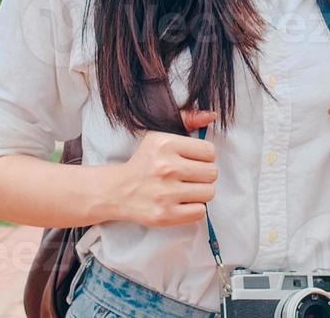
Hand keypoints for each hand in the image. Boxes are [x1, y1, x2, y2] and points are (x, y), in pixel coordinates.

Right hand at [114, 108, 218, 226]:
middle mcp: (166, 167)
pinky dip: (194, 208)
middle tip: (189, 176)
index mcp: (165, 144)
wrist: (117, 190)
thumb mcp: (160, 136)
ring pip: (209, 193)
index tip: (192, 161)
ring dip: (200, 192)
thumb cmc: (144, 163)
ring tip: (185, 189)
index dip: (204, 157)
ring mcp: (165, 193)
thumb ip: (187, 120)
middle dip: (203, 175)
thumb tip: (211, 115)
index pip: (209, 151)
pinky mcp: (165, 215)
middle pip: (212, 173)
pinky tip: (181, 202)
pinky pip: (200, 212)